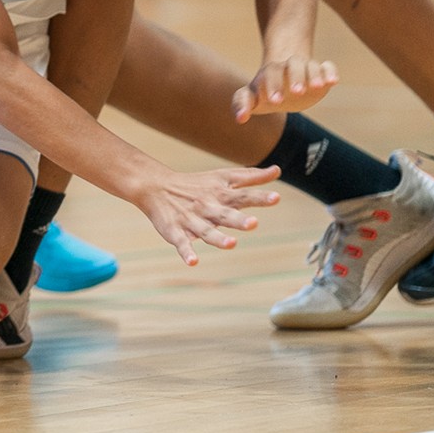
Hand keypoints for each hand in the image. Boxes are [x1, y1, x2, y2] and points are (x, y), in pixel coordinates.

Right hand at [133, 164, 279, 265]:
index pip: (242, 195)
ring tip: (231, 244)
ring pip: (205, 231)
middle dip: (238, 220)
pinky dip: (186, 252)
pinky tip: (193, 262)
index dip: (259, 197)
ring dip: (217, 238)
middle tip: (254, 224)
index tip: (276, 198)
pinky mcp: (176, 232)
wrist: (155, 187)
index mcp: (220, 194)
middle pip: (224, 214)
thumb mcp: (223, 177)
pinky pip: (182, 243)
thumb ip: (251, 177)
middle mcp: (207, 207)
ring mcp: (191, 220)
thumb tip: (278, 170)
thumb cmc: (197, 184)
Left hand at [234, 56, 338, 120]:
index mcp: (269, 73)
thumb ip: (242, 104)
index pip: (269, 75)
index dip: (272, 86)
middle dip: (294, 78)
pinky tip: (333, 81)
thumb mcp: (251, 96)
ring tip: (318, 87)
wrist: (283, 78)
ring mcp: (305, 68)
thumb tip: (240, 118)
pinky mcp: (321, 72)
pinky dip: (330, 72)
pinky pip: (327, 67)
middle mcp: (287, 68)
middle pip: (290, 66)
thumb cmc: (264, 90)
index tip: (275, 102)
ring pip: (309, 65)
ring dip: (314, 75)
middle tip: (296, 93)